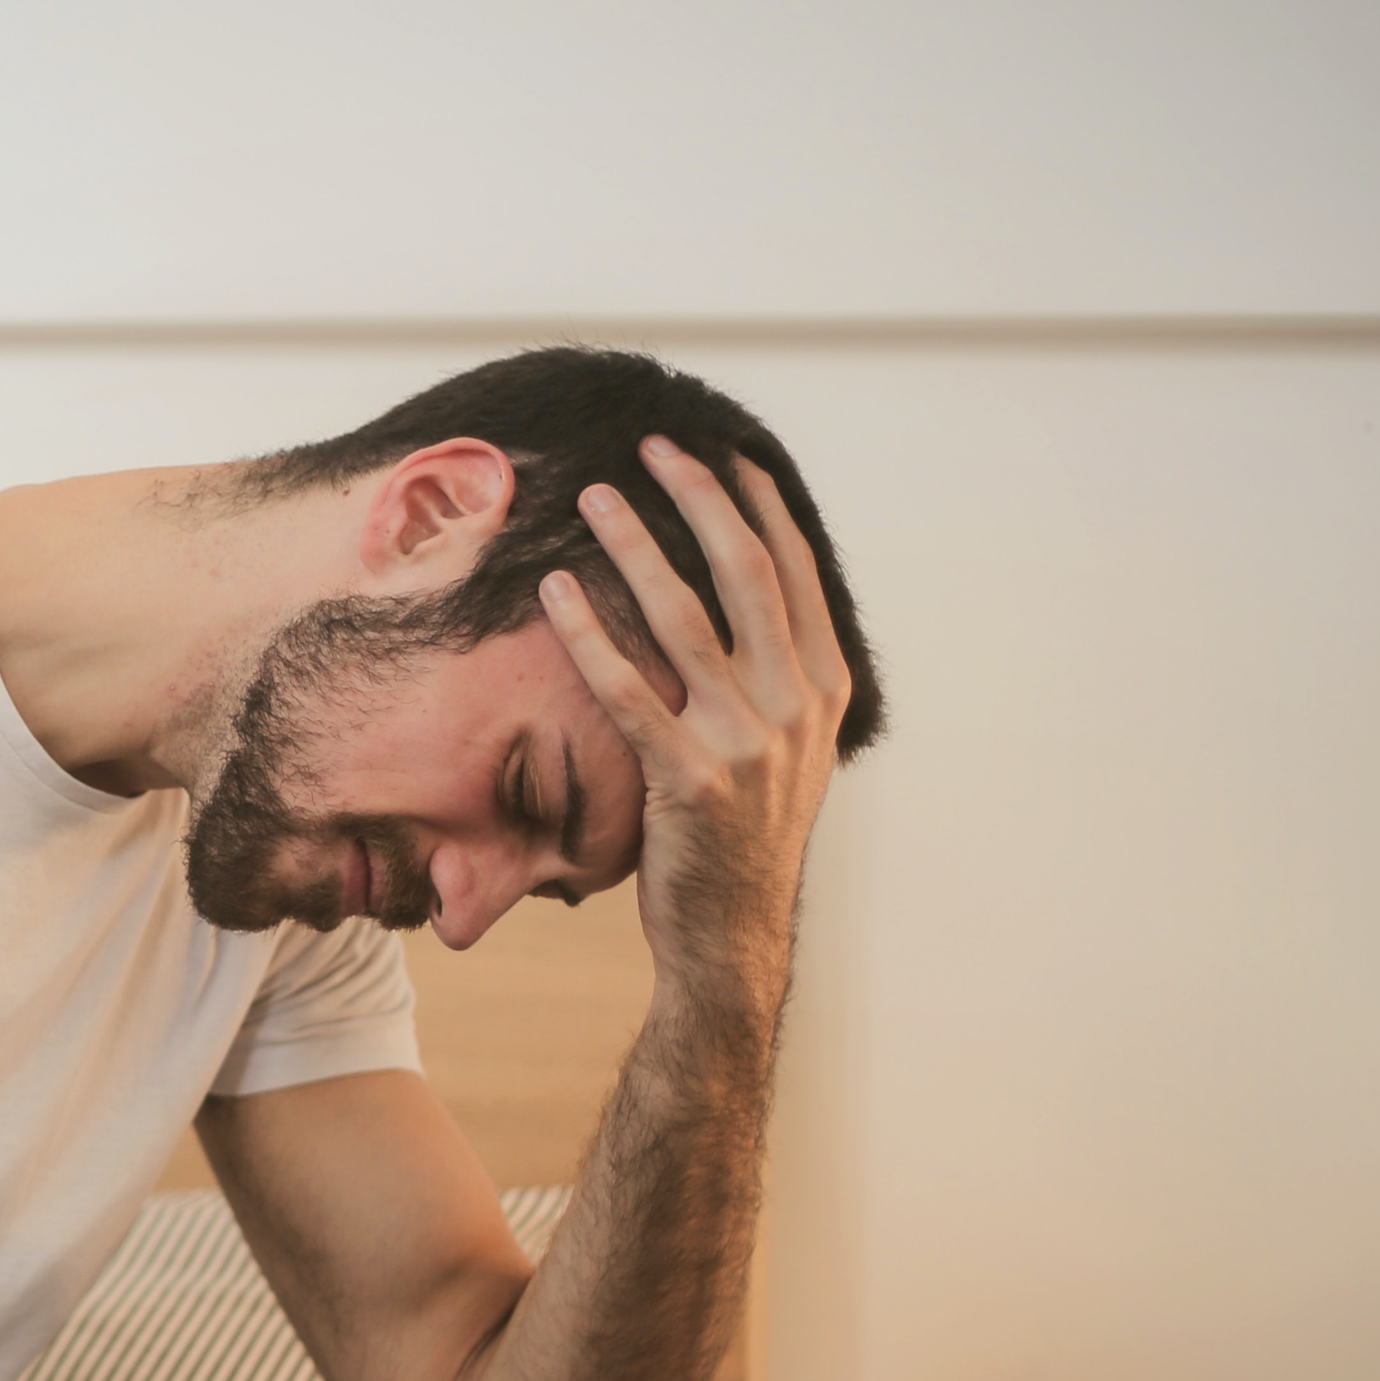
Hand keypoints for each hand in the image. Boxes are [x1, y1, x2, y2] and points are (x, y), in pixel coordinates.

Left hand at [537, 438, 854, 1001]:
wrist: (732, 934)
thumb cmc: (741, 837)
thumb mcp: (786, 751)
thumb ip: (775, 677)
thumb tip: (743, 600)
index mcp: (823, 688)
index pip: (792, 572)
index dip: (755, 506)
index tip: (720, 453)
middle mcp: (795, 706)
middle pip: (746, 573)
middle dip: (699, 499)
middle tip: (654, 446)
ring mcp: (747, 743)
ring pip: (685, 619)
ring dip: (636, 548)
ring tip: (594, 498)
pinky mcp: (689, 779)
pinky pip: (628, 691)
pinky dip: (589, 636)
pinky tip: (556, 593)